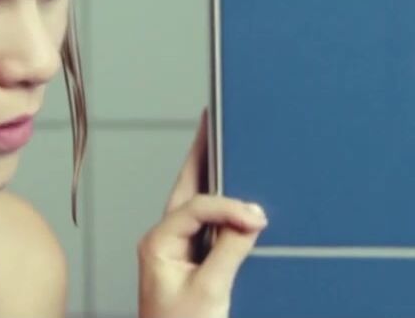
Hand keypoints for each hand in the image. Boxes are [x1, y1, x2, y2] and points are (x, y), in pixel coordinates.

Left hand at [137, 110, 267, 317]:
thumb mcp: (210, 292)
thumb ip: (230, 251)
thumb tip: (251, 218)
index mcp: (158, 243)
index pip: (196, 207)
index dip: (228, 206)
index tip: (256, 217)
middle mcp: (164, 241)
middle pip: (186, 188)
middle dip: (202, 156)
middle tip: (214, 122)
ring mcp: (175, 252)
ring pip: (195, 203)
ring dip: (211, 177)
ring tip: (223, 144)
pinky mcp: (190, 264)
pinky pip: (207, 226)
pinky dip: (222, 207)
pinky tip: (235, 196)